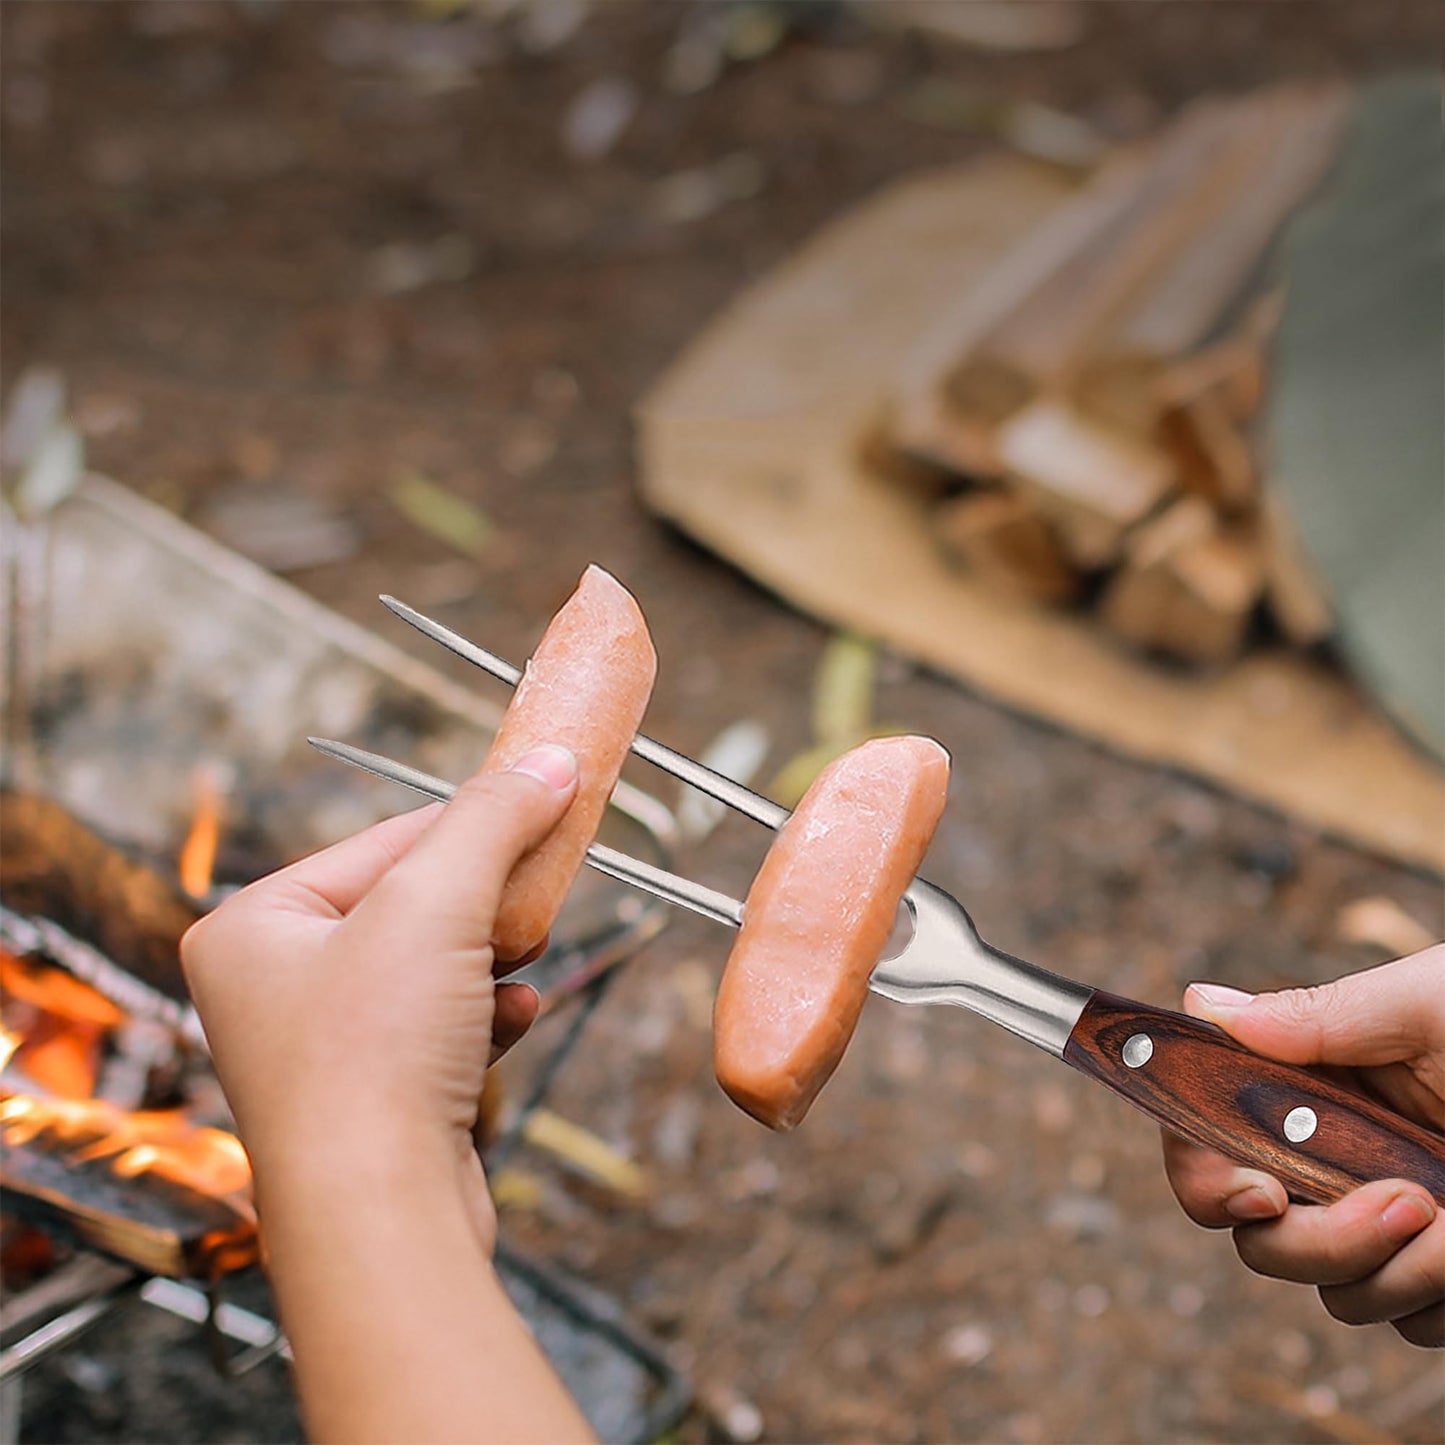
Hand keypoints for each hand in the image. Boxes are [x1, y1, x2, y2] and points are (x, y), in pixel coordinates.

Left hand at [182, 743, 578, 1249]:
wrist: (377, 1216)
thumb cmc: (371, 1058)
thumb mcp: (437, 900)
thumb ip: (494, 818)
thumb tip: (550, 761)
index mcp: (252, 927)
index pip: (382, 840)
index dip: (470, 821)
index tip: (541, 797)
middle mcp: (273, 987)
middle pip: (409, 903)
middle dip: (484, 899)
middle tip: (540, 884)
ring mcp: (321, 1050)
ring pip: (432, 968)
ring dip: (491, 958)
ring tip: (526, 954)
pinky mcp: (372, 1103)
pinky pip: (440, 1031)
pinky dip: (485, 1019)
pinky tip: (516, 1019)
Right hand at [1162, 946, 1443, 1346]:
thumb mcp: (1430, 1005)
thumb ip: (1320, 1016)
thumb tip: (1201, 1008)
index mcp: (1315, 1086)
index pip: (1208, 1139)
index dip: (1204, 1174)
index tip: (1258, 1192)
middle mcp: (1336, 1156)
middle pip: (1263, 1237)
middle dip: (1322, 1240)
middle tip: (1407, 1205)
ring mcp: (1390, 1220)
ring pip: (1338, 1292)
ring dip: (1397, 1270)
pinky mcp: (1444, 1273)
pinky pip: (1411, 1322)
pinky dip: (1440, 1300)